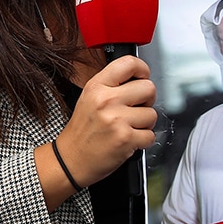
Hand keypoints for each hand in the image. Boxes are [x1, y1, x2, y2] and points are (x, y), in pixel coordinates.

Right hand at [53, 56, 157, 187]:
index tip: (143, 77)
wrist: (70, 159)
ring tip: (128, 127)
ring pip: (152, 114)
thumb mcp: (88, 98)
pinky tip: (128, 140)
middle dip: (147, 100)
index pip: (129, 64)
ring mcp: (117, 120)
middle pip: (148, 88)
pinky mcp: (126, 139)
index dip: (143, 70)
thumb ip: (111, 86)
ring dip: (144, 123)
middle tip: (136, 108)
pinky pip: (150, 135)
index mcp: (96, 87)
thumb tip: (138, 78)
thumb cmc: (81, 131)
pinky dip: (143, 140)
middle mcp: (106, 100)